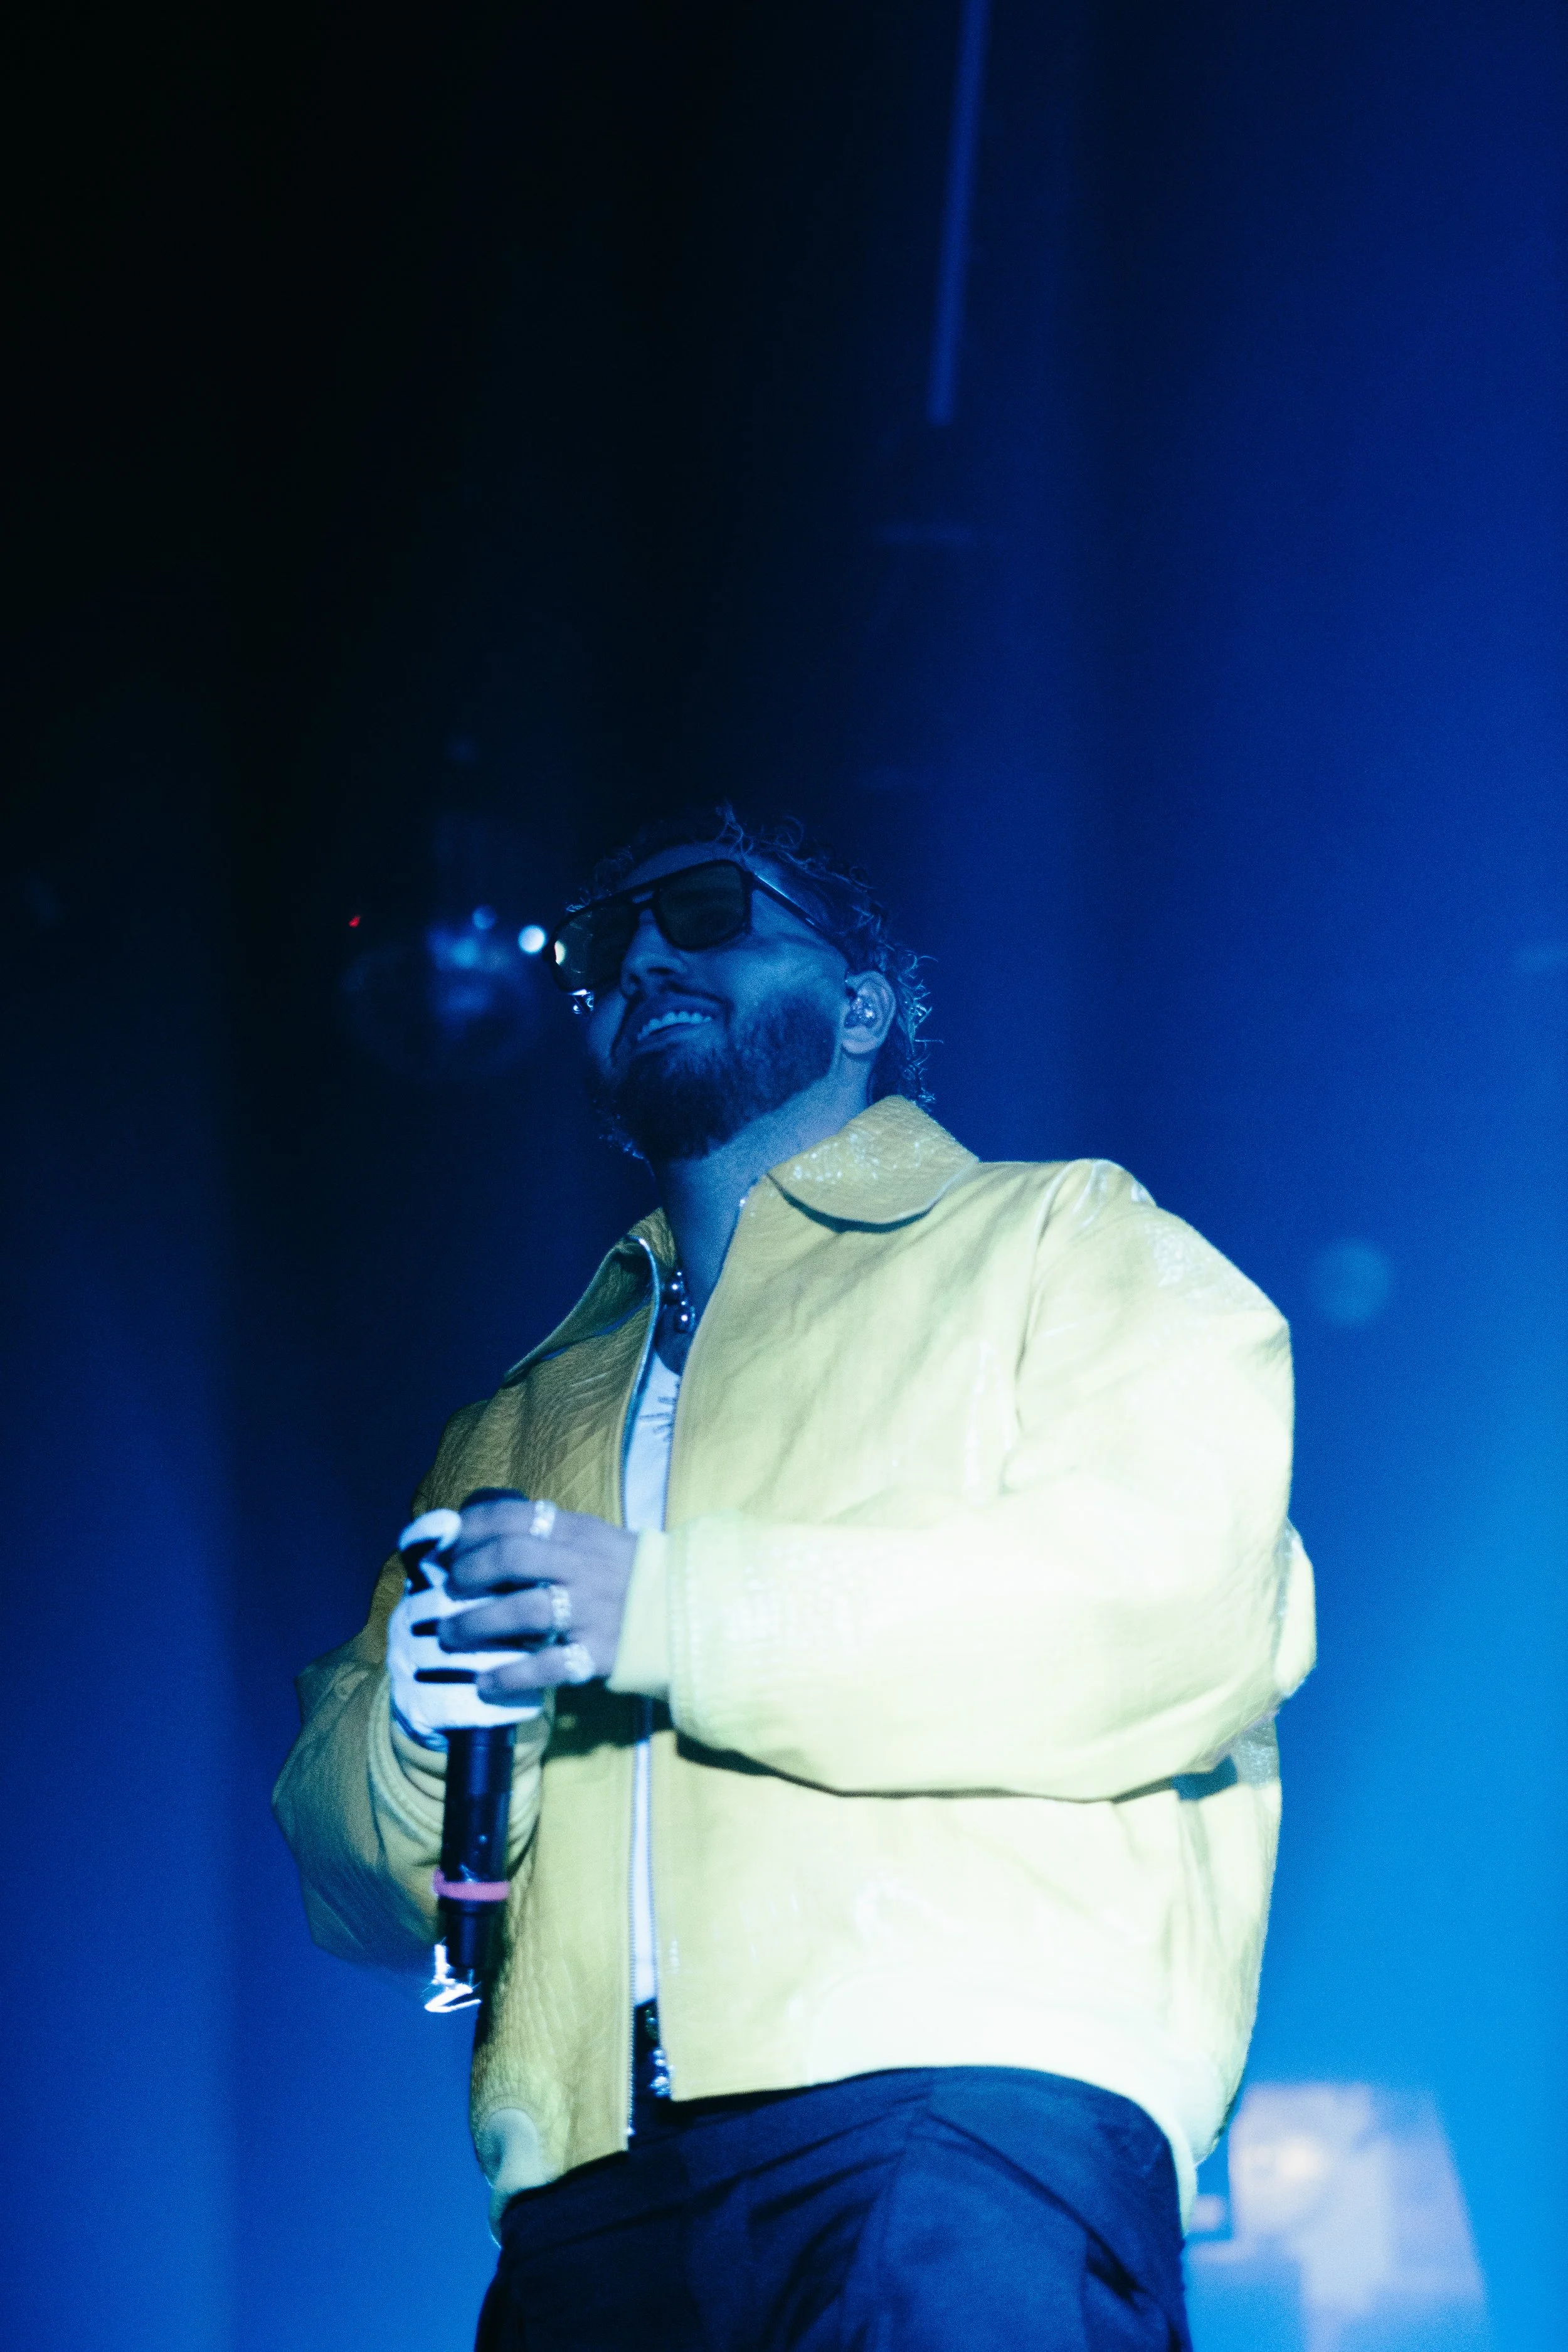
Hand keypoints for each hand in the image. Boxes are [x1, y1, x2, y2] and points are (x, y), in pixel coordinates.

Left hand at [440, 1494, 638, 1695]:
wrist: (689, 1609)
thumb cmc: (629, 1573)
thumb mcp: (593, 1538)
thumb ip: (548, 1537)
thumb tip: (484, 1537)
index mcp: (577, 1532)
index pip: (513, 1516)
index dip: (471, 1531)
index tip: (449, 1548)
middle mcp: (581, 1566)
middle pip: (511, 1556)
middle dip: (468, 1572)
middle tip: (449, 1590)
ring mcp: (590, 1610)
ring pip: (522, 1610)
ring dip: (476, 1624)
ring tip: (451, 1637)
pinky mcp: (599, 1653)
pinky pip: (547, 1665)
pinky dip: (510, 1675)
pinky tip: (485, 1683)